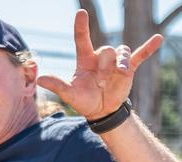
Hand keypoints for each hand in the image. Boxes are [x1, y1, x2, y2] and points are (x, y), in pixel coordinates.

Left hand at [37, 9, 162, 119]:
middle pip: (106, 50)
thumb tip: (39, 79)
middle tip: (102, 83)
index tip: (81, 13)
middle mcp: (100, 58)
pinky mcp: (128, 69)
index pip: (82, 39)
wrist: (101, 110)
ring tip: (120, 74)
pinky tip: (158, 39)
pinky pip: (139, 55)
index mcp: (85, 60)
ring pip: (120, 52)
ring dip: (120, 64)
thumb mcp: (70, 94)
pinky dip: (148, 48)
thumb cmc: (84, 100)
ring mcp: (115, 62)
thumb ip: (57, 86)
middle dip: (105, 67)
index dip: (81, 26)